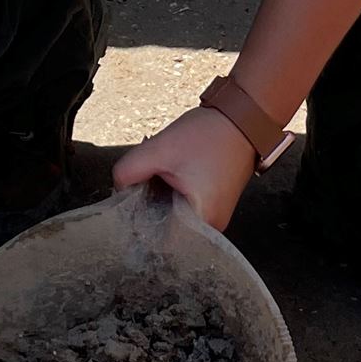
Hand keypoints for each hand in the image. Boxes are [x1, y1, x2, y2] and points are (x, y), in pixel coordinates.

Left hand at [113, 104, 256, 230]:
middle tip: (140, 185)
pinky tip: (170, 175)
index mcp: (202, 222)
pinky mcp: (213, 204)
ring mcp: (214, 217)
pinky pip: (184, 208)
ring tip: (159, 177)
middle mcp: (212, 228)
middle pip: (167, 231)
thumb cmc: (209, 135)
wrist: (242, 118)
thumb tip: (118, 189)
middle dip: (148, 210)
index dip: (138, 227)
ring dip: (160, 201)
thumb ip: (128, 172)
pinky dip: (172, 194)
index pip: (160, 243)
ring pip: (174, 218)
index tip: (128, 208)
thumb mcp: (159, 150)